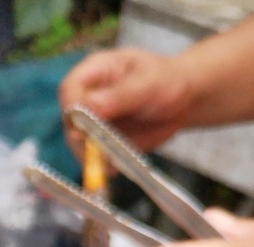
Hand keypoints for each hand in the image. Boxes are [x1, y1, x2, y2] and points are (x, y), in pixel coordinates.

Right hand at [59, 48, 195, 156]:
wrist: (184, 100)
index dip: (72, 109)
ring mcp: (91, 121)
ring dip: (93, 156)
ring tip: (116, 163)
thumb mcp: (148, 83)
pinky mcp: (99, 141)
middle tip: (101, 152)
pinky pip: (94, 157)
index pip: (69, 89)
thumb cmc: (167, 80)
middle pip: (70, 120)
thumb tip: (87, 107)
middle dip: (82, 139)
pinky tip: (117, 167)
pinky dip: (103, 166)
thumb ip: (119, 95)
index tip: (82, 129)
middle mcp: (87, 96)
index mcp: (95, 71)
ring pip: (78, 143)